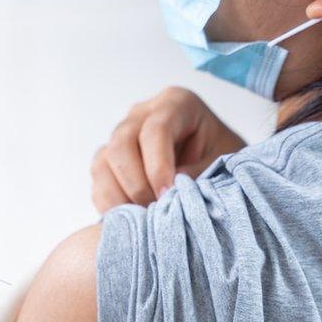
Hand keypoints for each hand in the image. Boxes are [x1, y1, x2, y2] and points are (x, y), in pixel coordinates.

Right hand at [91, 87, 245, 213]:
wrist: (213, 164)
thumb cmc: (221, 158)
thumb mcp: (223, 162)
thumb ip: (199, 172)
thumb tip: (167, 191)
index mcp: (176, 103)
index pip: (156, 129)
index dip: (158, 165)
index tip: (167, 194)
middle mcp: (141, 114)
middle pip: (121, 144)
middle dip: (136, 183)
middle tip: (155, 210)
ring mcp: (120, 136)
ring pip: (103, 163)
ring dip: (119, 196)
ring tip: (143, 218)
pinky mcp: (108, 160)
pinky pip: (98, 181)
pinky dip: (109, 204)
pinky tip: (131, 218)